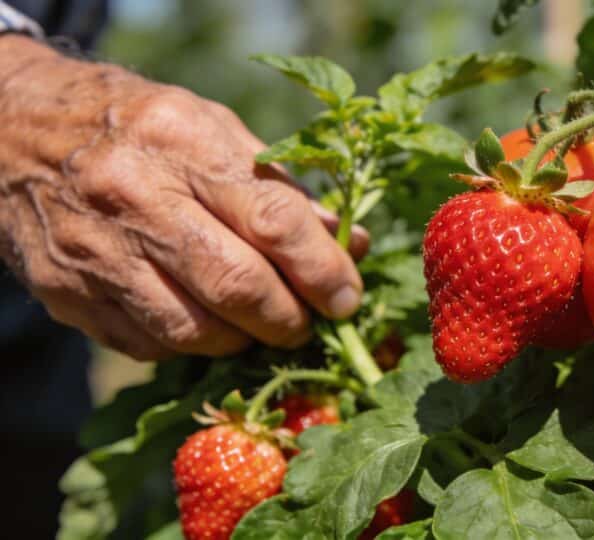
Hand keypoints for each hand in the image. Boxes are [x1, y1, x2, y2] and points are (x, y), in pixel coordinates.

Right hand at [0, 35, 366, 359]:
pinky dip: (190, 344)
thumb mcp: (211, 129)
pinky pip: (148, 344)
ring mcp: (94, 250)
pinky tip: (204, 322)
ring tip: (259, 324)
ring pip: (193, 330)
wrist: (13, 132)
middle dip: (289, 319)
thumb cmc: (137, 129)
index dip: (322, 269)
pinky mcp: (67, 293)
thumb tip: (347, 245)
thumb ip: (280, 188)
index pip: (274, 218)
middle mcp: (134, 195)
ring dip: (243, 340)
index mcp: (182, 141)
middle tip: (308, 323)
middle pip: (236, 285)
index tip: (347, 296)